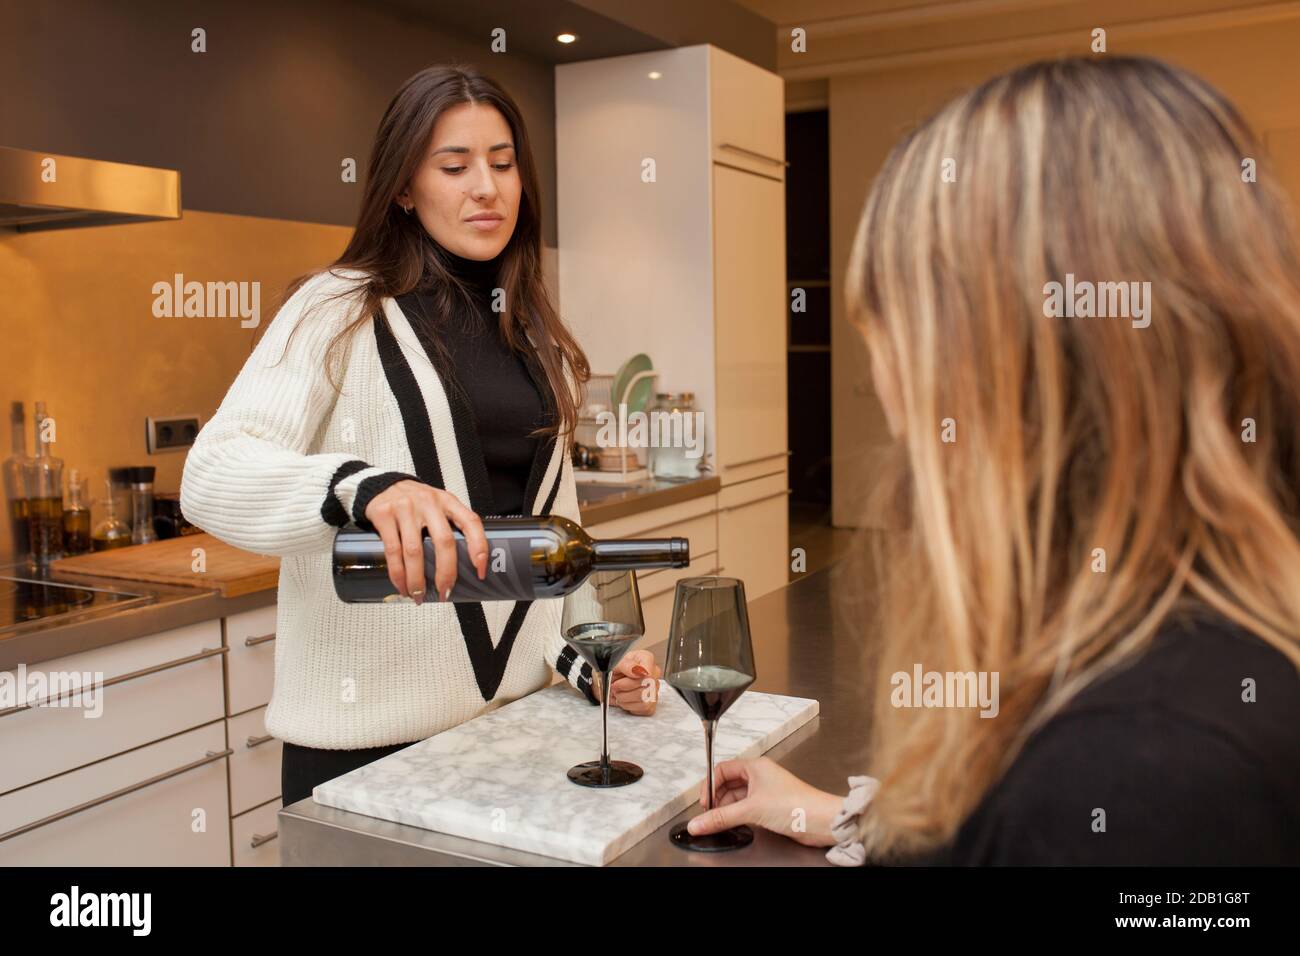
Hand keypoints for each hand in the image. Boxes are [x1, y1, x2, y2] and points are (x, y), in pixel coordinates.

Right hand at [363, 480, 486, 603]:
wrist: (381, 484)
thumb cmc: (415, 501)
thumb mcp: (438, 505)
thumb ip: (451, 525)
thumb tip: (465, 564)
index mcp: (447, 501)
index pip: (471, 522)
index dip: (479, 547)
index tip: (480, 570)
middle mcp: (429, 503)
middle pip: (443, 542)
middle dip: (445, 572)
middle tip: (444, 591)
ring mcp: (405, 508)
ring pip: (414, 551)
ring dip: (417, 579)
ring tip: (419, 595)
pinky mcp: (384, 515)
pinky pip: (392, 551)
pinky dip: (398, 574)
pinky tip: (402, 585)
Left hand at [594, 649, 661, 715]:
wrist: (607, 683)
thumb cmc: (613, 671)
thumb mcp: (615, 663)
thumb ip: (626, 665)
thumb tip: (636, 670)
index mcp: (646, 658)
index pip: (648, 672)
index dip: (635, 677)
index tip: (622, 676)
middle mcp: (653, 673)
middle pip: (646, 686)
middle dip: (624, 688)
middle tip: (615, 685)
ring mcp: (654, 690)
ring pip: (644, 699)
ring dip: (625, 698)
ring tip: (618, 692)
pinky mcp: (651, 704)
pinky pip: (642, 708)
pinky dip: (628, 706)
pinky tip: (624, 699)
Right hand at [686, 756, 843, 847]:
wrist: (821, 821)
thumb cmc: (796, 805)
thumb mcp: (751, 809)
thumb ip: (722, 817)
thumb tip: (698, 823)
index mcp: (755, 766)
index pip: (722, 770)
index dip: (710, 785)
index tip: (704, 803)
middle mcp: (760, 776)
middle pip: (728, 784)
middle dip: (717, 799)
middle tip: (709, 815)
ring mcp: (765, 791)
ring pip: (737, 797)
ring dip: (727, 809)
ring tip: (720, 822)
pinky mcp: (770, 806)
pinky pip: (747, 807)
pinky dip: (738, 815)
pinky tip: (734, 824)